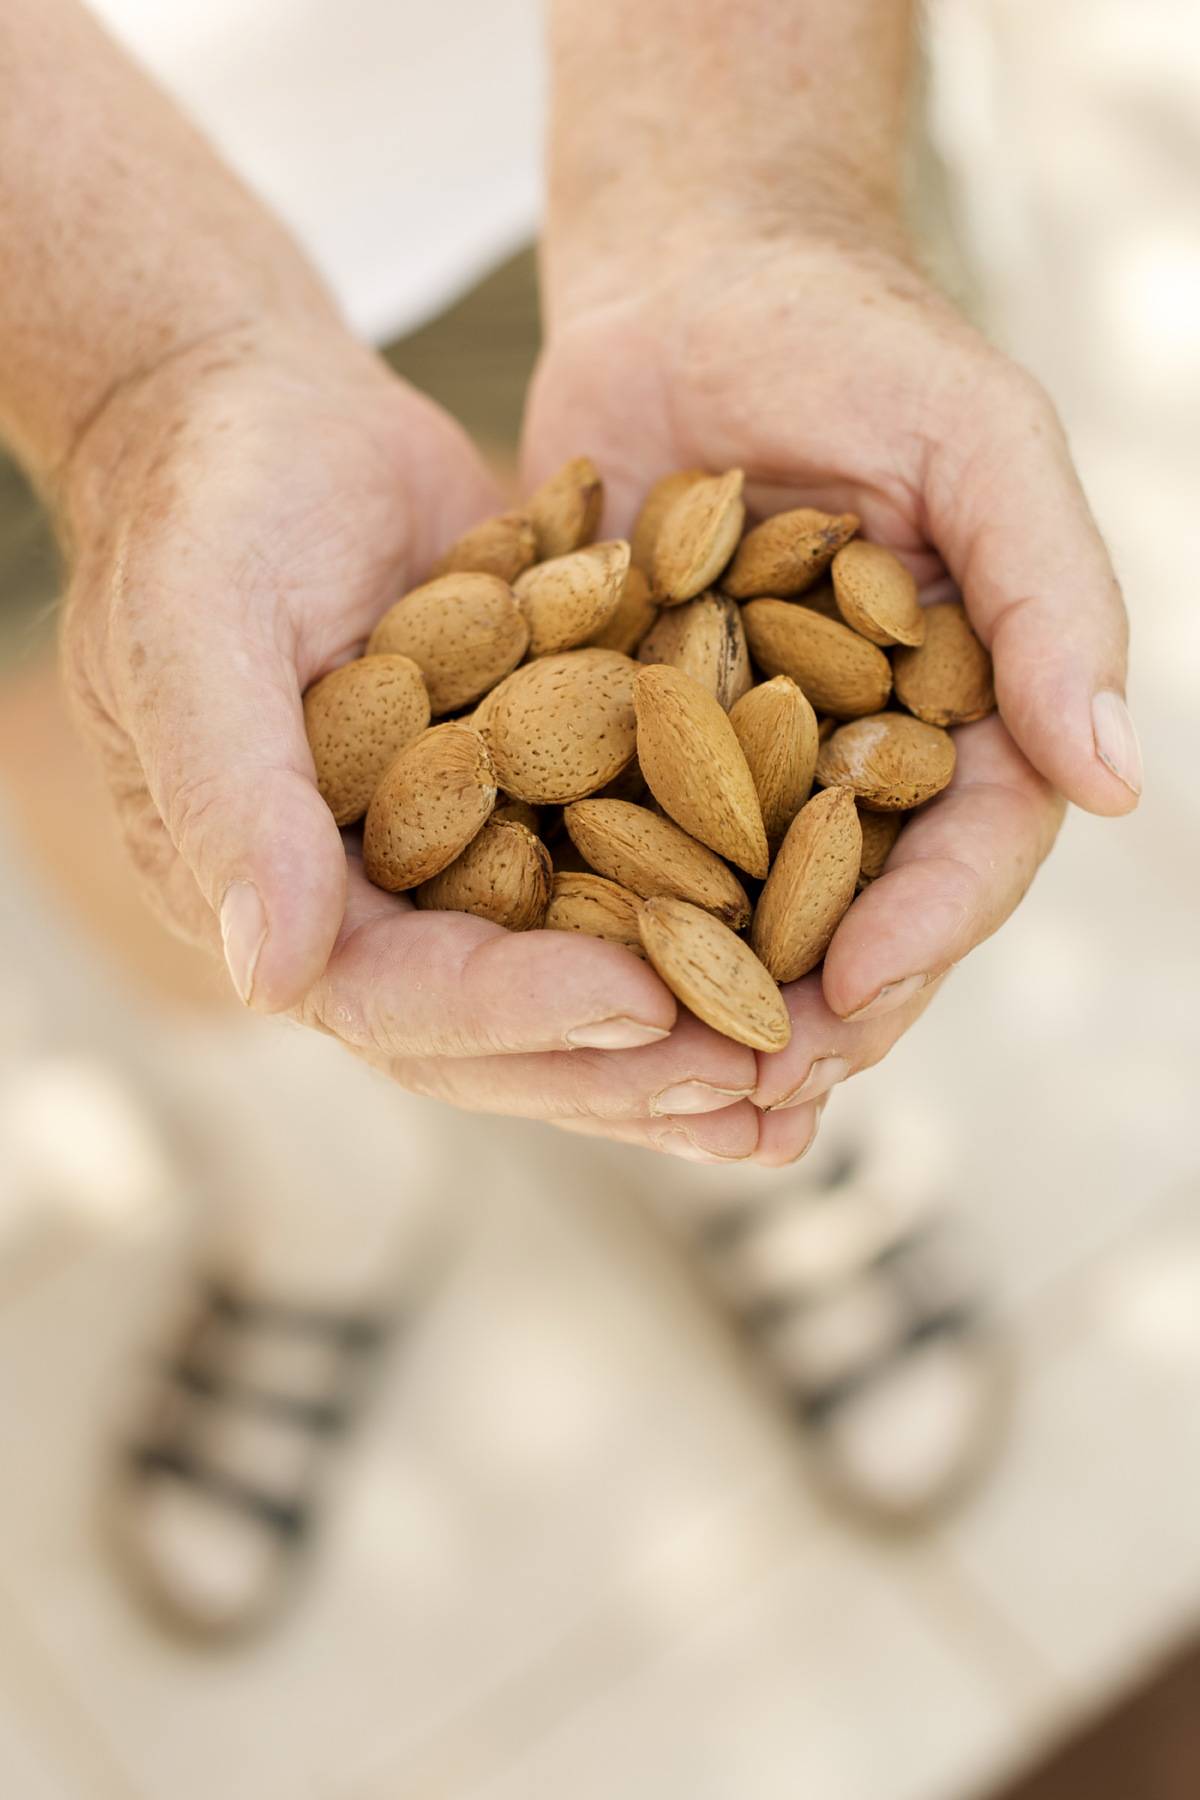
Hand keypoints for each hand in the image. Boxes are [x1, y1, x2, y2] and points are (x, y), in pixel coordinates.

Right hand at [60, 323, 822, 1164]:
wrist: (272, 423)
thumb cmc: (210, 506)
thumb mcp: (196, 626)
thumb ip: (228, 792)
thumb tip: (270, 977)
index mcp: (274, 896)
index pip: (390, 997)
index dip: (511, 1011)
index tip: (640, 1002)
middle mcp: (370, 909)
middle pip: (499, 1034)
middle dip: (625, 1065)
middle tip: (756, 1084)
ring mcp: (460, 866)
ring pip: (575, 983)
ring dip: (685, 1036)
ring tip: (804, 1077)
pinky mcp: (535, 807)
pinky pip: (624, 889)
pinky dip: (708, 929)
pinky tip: (810, 958)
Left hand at [523, 215, 1140, 1124]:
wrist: (689, 281)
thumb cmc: (854, 335)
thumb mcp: (976, 436)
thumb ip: (1050, 593)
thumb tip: (1119, 783)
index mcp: (965, 703)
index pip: (971, 843)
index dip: (927, 927)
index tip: (857, 989)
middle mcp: (857, 749)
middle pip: (854, 907)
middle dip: (815, 1002)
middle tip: (757, 1086)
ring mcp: (740, 754)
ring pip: (736, 905)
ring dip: (708, 998)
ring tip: (663, 1080)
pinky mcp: (630, 737)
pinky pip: (618, 840)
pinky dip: (596, 915)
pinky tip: (551, 980)